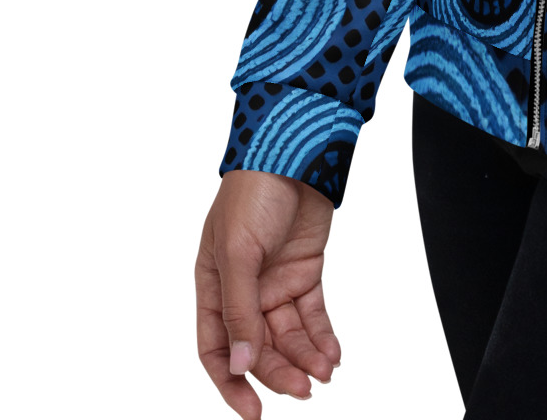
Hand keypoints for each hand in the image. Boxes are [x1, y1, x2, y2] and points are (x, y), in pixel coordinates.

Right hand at [196, 170, 341, 415]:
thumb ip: (238, 310)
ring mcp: (275, 282)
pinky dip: (322, 337)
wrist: (294, 151)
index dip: (230, 382)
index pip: (215, 348)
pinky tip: (333, 354)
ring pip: (288, 335)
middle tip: (304, 391)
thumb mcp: (237, 252)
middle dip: (279, 373)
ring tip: (325, 373)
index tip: (252, 412)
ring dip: (305, 357)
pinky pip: (312, 315)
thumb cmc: (252, 193)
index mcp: (213, 286)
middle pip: (258, 347)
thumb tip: (238, 364)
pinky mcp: (304, 271)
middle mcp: (243, 290)